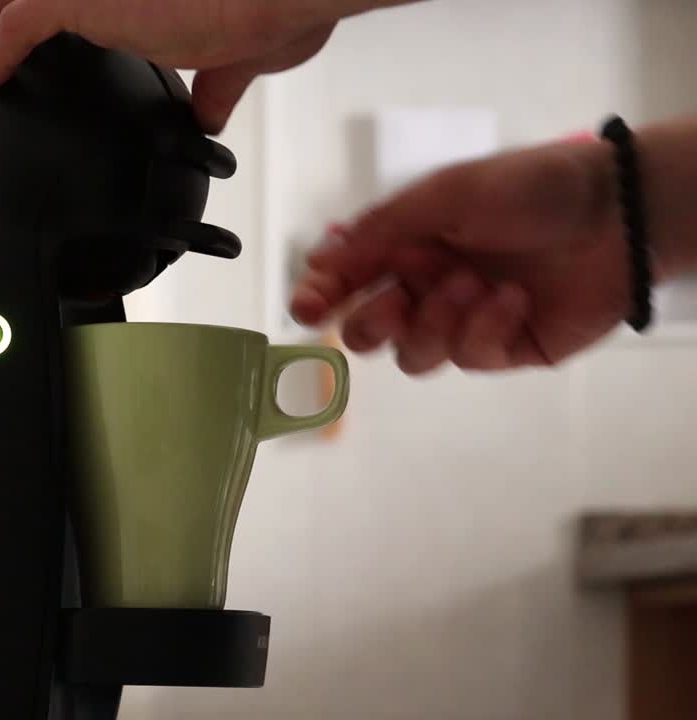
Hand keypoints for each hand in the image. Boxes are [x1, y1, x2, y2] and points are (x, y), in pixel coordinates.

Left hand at [0, 0, 372, 132]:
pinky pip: (23, 23)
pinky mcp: (86, 1)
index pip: (96, 2)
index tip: (49, 28)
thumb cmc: (275, 12)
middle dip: (19, 2)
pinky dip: (2, 47)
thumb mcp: (239, 60)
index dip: (69, 12)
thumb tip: (208, 115)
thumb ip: (216, 86)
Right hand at [290, 138, 633, 374]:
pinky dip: (483, 327)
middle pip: (368, 331)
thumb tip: (319, 260)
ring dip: (435, 321)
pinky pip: (469, 357)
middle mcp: (426, 286)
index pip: (346, 281)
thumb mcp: (444, 195)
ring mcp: (464, 321)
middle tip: (393, 303)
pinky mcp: (504, 347)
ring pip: (413, 355)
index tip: (308, 309)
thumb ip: (379, 231)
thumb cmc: (528, 189)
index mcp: (405, 246)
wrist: (616, 213)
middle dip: (370, 324)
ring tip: (474, 284)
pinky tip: (512, 299)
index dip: (320, 297)